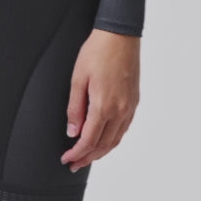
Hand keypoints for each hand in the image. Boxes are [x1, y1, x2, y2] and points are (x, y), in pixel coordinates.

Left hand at [61, 29, 140, 171]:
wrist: (120, 35)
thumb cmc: (97, 52)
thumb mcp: (78, 78)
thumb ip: (75, 108)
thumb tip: (72, 132)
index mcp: (104, 106)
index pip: (89, 141)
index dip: (76, 154)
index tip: (66, 159)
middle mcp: (120, 110)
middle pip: (103, 145)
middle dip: (87, 158)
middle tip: (73, 164)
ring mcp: (129, 107)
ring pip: (115, 140)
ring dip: (100, 152)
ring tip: (87, 157)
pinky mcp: (134, 101)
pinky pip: (123, 129)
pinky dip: (112, 140)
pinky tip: (104, 140)